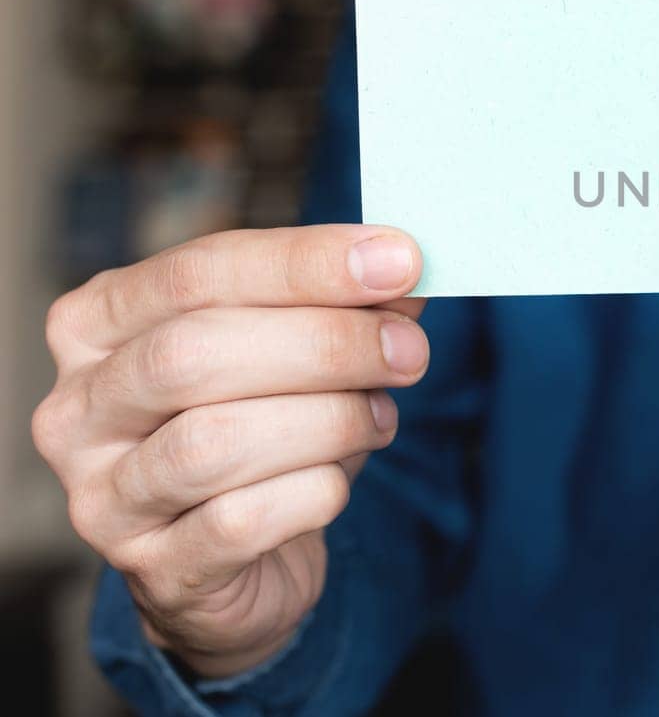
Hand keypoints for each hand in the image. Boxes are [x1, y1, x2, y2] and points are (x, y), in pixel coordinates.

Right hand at [33, 226, 427, 677]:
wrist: (240, 562)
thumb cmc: (263, 428)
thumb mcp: (295, 351)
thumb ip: (344, 304)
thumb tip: (404, 270)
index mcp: (99, 324)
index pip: (196, 271)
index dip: (304, 263)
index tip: (401, 259)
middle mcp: (80, 409)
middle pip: (195, 351)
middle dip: (324, 344)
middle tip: (408, 349)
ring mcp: (102, 497)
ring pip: (215, 441)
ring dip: (328, 421)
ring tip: (380, 417)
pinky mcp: (152, 570)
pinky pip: (241, 521)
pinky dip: (314, 493)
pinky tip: (337, 482)